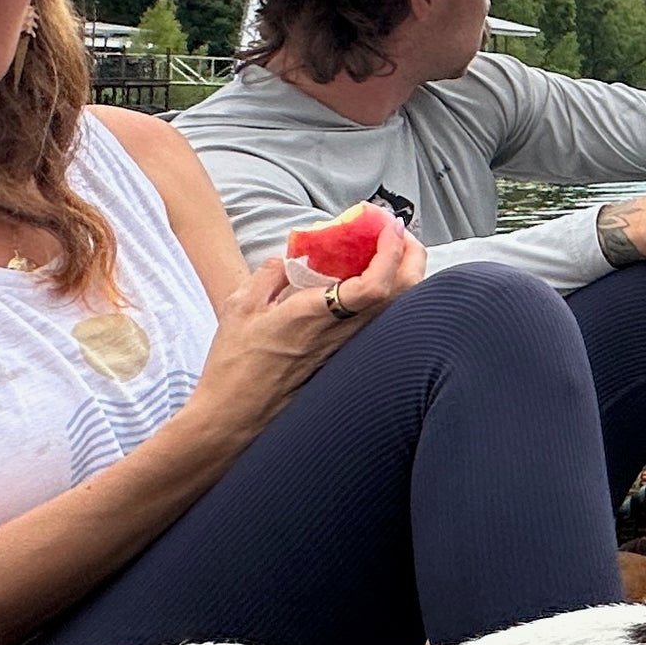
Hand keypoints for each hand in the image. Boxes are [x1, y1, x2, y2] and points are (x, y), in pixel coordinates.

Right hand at [193, 217, 429, 435]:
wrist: (235, 418)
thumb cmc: (233, 366)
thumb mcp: (240, 307)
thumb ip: (270, 274)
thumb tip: (291, 257)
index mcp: (314, 316)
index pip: (373, 286)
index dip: (390, 253)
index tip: (389, 226)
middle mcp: (339, 333)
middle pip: (401, 296)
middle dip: (412, 258)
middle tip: (400, 233)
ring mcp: (346, 349)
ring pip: (394, 310)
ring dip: (402, 276)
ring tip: (389, 251)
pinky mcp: (343, 359)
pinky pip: (375, 322)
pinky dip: (385, 296)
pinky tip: (368, 283)